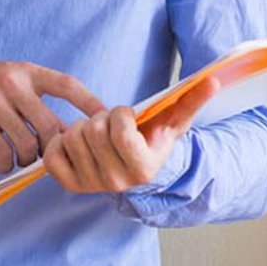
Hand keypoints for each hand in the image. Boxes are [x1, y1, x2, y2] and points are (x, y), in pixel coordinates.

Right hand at [0, 60, 104, 173]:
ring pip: (27, 144)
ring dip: (29, 158)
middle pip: (49, 126)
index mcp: (28, 72)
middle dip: (54, 147)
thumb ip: (43, 100)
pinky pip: (2, 154)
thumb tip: (78, 134)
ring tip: (24, 156)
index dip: (89, 103)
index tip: (107, 119)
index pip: (67, 85)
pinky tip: (5, 161)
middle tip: (50, 154)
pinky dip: (7, 164)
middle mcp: (11, 84)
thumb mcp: (20, 80)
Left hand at [41, 76, 217, 192]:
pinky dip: (60, 141)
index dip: (121, 114)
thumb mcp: (173, 121)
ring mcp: (90, 186)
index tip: (126, 117)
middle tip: (109, 124)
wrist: (135, 168)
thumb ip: (192, 99)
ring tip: (97, 135)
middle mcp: (116, 183)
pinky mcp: (68, 184)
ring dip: (82, 126)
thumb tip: (214, 79)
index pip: (120, 130)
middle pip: (92, 130)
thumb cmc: (153, 138)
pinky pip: (52, 153)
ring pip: (72, 136)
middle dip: (101, 118)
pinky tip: (78, 143)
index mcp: (143, 168)